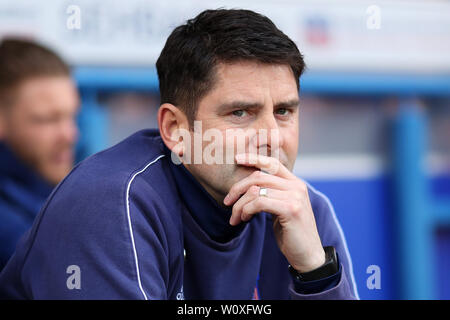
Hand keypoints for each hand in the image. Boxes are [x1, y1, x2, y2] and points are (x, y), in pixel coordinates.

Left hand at [223, 153, 324, 272]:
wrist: (308, 255)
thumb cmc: (291, 233)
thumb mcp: (281, 209)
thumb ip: (271, 195)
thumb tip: (247, 186)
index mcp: (296, 183)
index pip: (272, 163)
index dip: (253, 158)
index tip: (237, 159)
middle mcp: (297, 186)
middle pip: (259, 177)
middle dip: (238, 189)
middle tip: (227, 202)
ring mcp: (295, 197)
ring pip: (256, 191)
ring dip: (240, 205)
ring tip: (236, 218)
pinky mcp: (291, 209)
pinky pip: (259, 202)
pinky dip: (246, 210)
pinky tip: (245, 219)